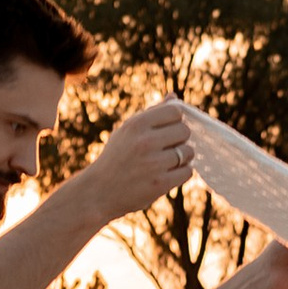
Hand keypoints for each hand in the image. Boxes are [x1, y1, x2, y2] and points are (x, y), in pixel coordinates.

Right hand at [87, 97, 196, 219]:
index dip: (175, 120)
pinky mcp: (161, 184)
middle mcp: (145, 141)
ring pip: (188, 152)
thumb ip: (152, 114)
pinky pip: (187, 172)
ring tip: (166, 162)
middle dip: (180, 139)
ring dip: (182, 157)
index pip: (175, 111)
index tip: (168, 130)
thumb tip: (174, 97)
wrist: (98, 191)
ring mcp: (154, 163)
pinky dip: (181, 173)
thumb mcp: (127, 130)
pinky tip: (168, 174)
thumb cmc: (116, 157)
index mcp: (136, 124)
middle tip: (167, 147)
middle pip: (185, 131)